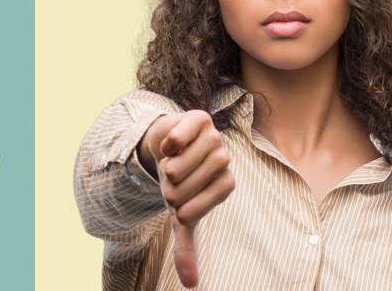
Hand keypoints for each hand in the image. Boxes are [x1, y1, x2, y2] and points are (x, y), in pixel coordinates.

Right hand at [140, 110, 234, 287]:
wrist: (166, 148)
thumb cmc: (178, 184)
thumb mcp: (179, 215)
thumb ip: (186, 246)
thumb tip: (191, 284)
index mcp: (225, 181)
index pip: (219, 192)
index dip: (191, 202)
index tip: (179, 205)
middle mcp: (224, 157)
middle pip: (200, 174)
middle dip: (176, 184)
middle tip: (170, 182)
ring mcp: (213, 135)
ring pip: (189, 156)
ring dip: (171, 165)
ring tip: (168, 165)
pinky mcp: (198, 118)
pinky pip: (185, 131)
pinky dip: (173, 141)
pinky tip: (168, 147)